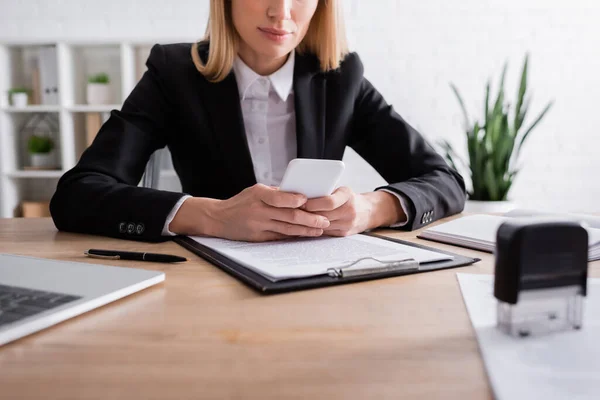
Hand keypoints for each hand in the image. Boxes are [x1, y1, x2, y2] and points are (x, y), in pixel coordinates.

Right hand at [169, 184, 329, 241]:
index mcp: (259, 195)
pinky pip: (280, 238)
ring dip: (306, 230)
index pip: (279, 197)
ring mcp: (259, 226)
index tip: (308, 201)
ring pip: (287, 229)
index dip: (294, 200)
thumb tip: (300, 195)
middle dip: (309, 219)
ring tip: (320, 230)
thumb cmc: (240, 202)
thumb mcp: (255, 190)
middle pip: (289, 216)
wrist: (218, 218)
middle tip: (324, 221)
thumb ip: (276, 193)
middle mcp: (259, 211)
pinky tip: (305, 236)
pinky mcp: (258, 238)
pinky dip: (294, 237)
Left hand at [303, 187, 405, 236]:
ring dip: (308, 223)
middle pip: (323, 215)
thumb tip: (303, 193)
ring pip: (322, 226)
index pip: (329, 202)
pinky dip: (314, 229)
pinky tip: (303, 226)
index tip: (300, 203)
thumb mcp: (341, 190)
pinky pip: (325, 232)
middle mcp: (349, 211)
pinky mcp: (343, 234)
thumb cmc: (348, 198)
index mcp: (348, 195)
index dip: (313, 203)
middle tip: (293, 212)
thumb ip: (326, 191)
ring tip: (295, 219)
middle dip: (307, 214)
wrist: (368, 211)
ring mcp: (347, 224)